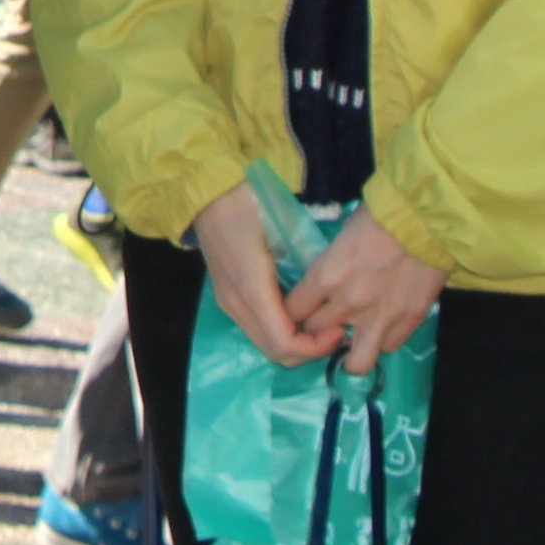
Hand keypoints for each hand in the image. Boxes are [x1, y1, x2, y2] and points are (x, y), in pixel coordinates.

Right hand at [185, 185, 323, 362]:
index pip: (283, 342)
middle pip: (274, 352)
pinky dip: (282, 333)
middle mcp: (236, 303)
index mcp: (251, 288)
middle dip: (309, 349)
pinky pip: (258, 329)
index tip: (338, 330)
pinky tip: (300, 314)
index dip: (314, 347)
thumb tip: (332, 289)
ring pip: (265, 344)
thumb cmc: (247, 202)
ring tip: (322, 323)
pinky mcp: (228, 299)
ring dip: (296, 343)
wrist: (206, 192)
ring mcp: (229, 303)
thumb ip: (305, 258)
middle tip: (336, 329)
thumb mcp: (284, 224)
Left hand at [287, 209, 444, 374]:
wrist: (426, 218)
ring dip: (350, 352)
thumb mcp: (341, 238)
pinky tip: (384, 326)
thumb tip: (323, 285)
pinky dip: (383, 340)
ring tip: (354, 340)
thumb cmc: (379, 217)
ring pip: (355, 362)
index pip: (294, 312)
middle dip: (318, 328)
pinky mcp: (408, 322)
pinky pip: (388, 348)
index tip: (301, 310)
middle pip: (318, 335)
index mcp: (326, 277)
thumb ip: (329, 266)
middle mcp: (348, 304)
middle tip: (328, 320)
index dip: (294, 312)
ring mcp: (380, 318)